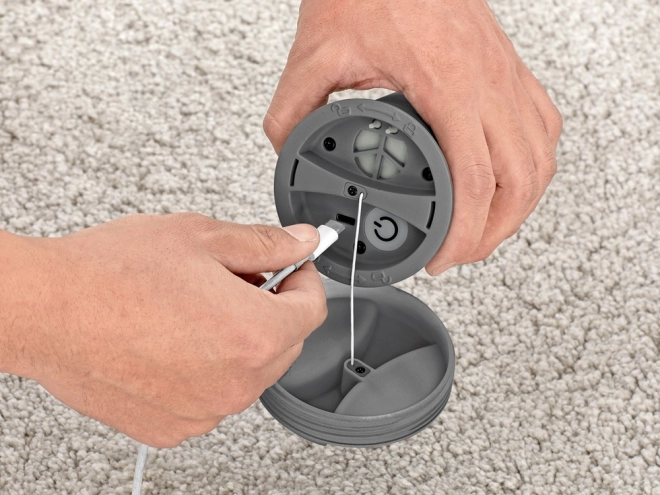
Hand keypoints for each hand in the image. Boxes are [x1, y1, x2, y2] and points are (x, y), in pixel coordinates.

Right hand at [0, 214, 325, 446]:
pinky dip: (206, 370)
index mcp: (253, 334)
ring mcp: (203, 410)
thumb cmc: (110, 273)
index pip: (313, 309)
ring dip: (237, 340)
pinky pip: (212, 395)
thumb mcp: (201, 237)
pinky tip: (173, 340)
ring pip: (248, 371)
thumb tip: (301, 241)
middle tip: (234, 281)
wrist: (44, 310)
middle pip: (284, 343)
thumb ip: (264, 243)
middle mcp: (235, 383)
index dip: (304, 280)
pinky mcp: (172, 426)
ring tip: (195, 308)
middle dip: (270, 308)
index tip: (290, 268)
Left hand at [264, 0, 561, 274]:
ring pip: (542, 158)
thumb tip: (288, 152)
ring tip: (488, 231)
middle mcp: (488, 80)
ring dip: (521, 206)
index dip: (464, 233)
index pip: (475, 179)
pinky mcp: (510, 66)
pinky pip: (544, 125)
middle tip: (462, 255)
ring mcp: (506, 73)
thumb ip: (293, 110)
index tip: (442, 257)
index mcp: (448, 83)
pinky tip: (511, 179)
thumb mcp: (317, 52)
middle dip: (494, 233)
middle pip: (520, 180)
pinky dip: (534, 166)